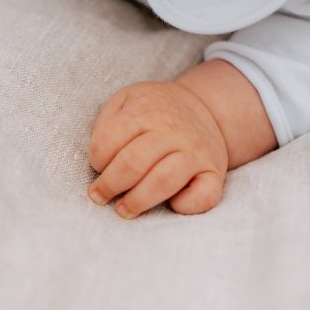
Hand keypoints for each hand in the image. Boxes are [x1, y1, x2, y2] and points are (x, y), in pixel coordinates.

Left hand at [87, 80, 228, 218]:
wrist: (207, 108)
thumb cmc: (155, 110)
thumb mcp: (126, 100)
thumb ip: (107, 123)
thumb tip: (100, 162)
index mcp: (145, 110)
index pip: (108, 141)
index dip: (96, 160)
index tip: (98, 167)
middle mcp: (172, 130)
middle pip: (132, 163)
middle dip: (109, 185)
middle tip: (99, 197)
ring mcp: (195, 152)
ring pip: (163, 182)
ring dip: (137, 201)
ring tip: (123, 210)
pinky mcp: (214, 172)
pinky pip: (204, 196)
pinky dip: (186, 206)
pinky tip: (172, 204)